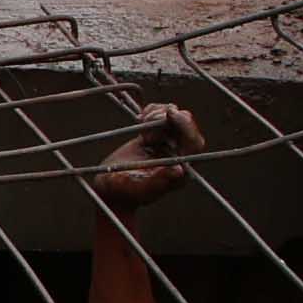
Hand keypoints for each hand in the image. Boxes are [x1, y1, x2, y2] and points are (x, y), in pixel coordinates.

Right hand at [92, 99, 199, 217]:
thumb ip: (157, 180)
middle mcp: (178, 155)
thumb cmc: (122, 192)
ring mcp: (168, 143)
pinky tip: (140, 119)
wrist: (109, 187)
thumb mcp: (138, 187)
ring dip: (158, 114)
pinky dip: (152, 111)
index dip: (186, 126)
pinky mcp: (156, 135)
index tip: (170, 114)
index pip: (193, 143)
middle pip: (186, 125)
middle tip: (147, 122)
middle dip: (169, 117)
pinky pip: (162, 114)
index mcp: (181, 170)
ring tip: (141, 128)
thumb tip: (179, 170)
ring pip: (174, 116)